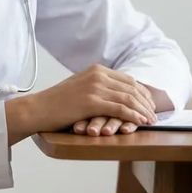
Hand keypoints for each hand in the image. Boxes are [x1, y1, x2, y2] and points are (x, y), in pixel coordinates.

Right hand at [15, 65, 157, 138]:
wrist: (37, 108)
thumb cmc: (57, 103)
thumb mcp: (80, 87)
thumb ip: (97, 87)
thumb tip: (116, 95)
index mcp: (97, 70)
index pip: (128, 79)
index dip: (142, 92)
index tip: (149, 104)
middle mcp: (98, 75)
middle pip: (132, 88)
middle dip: (146, 102)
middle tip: (154, 114)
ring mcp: (95, 87)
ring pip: (129, 98)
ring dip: (143, 110)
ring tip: (151, 121)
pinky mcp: (92, 102)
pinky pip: (120, 108)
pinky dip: (134, 116)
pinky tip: (141, 122)